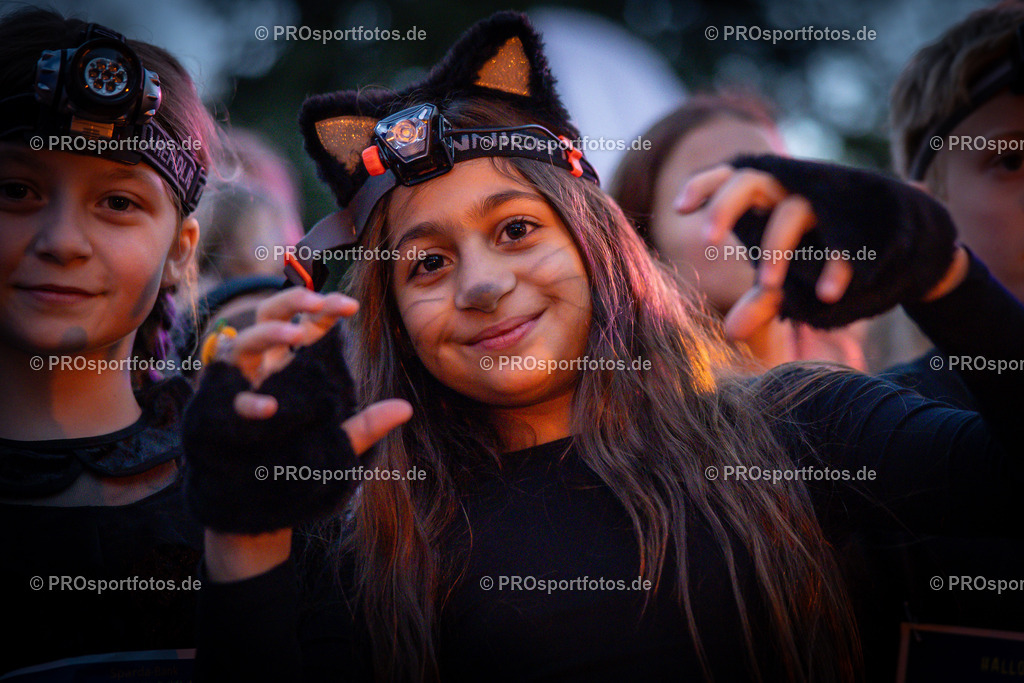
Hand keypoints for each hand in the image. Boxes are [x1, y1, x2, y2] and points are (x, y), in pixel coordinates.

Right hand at [203, 288, 411, 581]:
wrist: (257, 505)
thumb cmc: (296, 462)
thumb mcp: (338, 444)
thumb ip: (366, 425)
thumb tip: (406, 409)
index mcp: (291, 366)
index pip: (307, 324)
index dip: (325, 308)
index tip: (350, 305)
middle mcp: (262, 368)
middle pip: (267, 315)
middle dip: (291, 300)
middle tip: (318, 300)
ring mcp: (237, 387)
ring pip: (242, 343)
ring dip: (269, 334)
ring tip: (297, 334)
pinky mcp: (218, 414)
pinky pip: (226, 399)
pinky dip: (247, 401)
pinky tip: (268, 409)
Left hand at [676, 164, 967, 339]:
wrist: (900, 241)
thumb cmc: (822, 254)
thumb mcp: (787, 278)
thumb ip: (760, 300)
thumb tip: (730, 332)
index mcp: (765, 199)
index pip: (728, 178)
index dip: (703, 185)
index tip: (678, 208)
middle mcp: (791, 192)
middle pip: (751, 180)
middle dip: (725, 205)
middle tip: (707, 241)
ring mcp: (826, 201)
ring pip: (793, 210)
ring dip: (776, 247)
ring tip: (770, 285)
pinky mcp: (861, 218)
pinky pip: (844, 238)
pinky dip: (836, 265)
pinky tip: (830, 294)